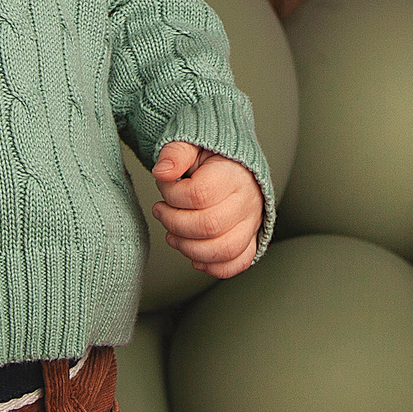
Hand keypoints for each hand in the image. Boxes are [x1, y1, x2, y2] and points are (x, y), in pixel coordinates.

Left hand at [150, 143, 261, 279]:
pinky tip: (194, 256)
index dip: (172, 195)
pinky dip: (213, 267)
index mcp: (233, 174)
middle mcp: (247, 201)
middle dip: (174, 223)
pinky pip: (237, 263)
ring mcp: (251, 223)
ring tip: (172, 235)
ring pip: (223, 250)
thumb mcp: (191, 144)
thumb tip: (162, 172)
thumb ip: (176, 153)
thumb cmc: (210, 156)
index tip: (163, 187)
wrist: (234, 164)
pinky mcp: (250, 239)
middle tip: (161, 211)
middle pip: (209, 225)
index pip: (199, 195)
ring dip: (189, 248)